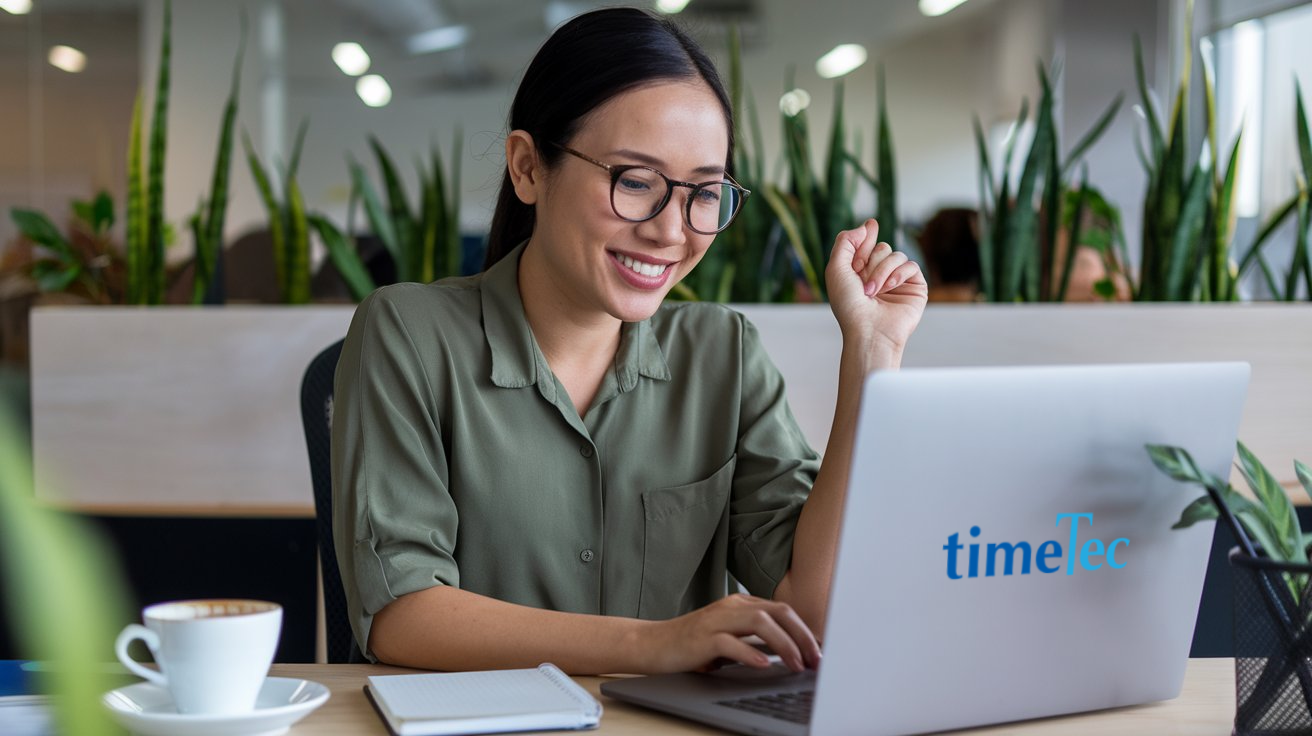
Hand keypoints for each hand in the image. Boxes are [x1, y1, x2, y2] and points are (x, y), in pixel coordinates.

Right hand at [638, 594, 820, 673]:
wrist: (653, 644)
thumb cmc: (692, 644)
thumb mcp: (729, 637)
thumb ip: (755, 638)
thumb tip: (791, 653)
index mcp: (740, 604)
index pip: (782, 611)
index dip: (806, 631)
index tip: (821, 651)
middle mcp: (731, 607)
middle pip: (777, 612)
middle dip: (802, 636)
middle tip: (816, 660)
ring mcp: (716, 620)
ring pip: (759, 622)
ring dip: (784, 644)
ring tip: (796, 663)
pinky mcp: (701, 637)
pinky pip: (730, 642)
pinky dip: (750, 653)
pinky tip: (763, 665)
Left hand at [825, 219, 927, 359]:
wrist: (868, 331)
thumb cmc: (849, 306)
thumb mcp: (836, 269)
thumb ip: (845, 242)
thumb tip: (867, 225)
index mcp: (860, 272)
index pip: (866, 243)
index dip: (866, 236)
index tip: (870, 228)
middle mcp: (879, 275)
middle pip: (882, 247)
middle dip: (870, 261)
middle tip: (862, 281)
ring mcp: (898, 281)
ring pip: (896, 255)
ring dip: (881, 270)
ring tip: (873, 291)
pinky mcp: (915, 287)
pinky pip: (910, 265)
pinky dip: (898, 274)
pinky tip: (889, 288)